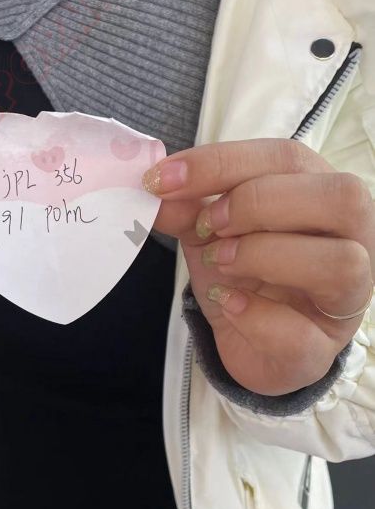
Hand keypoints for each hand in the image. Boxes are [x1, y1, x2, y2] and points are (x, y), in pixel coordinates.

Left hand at [144, 139, 374, 395]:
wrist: (250, 344)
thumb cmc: (246, 275)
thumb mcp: (210, 232)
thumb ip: (188, 207)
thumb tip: (156, 187)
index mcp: (322, 194)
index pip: (289, 158)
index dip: (224, 163)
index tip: (164, 180)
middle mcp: (352, 240)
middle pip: (340, 198)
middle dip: (258, 204)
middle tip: (207, 225)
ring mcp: (347, 299)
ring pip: (341, 263)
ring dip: (265, 255)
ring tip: (219, 263)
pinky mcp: (322, 350)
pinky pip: (302, 333)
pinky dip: (255, 316)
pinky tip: (227, 303)